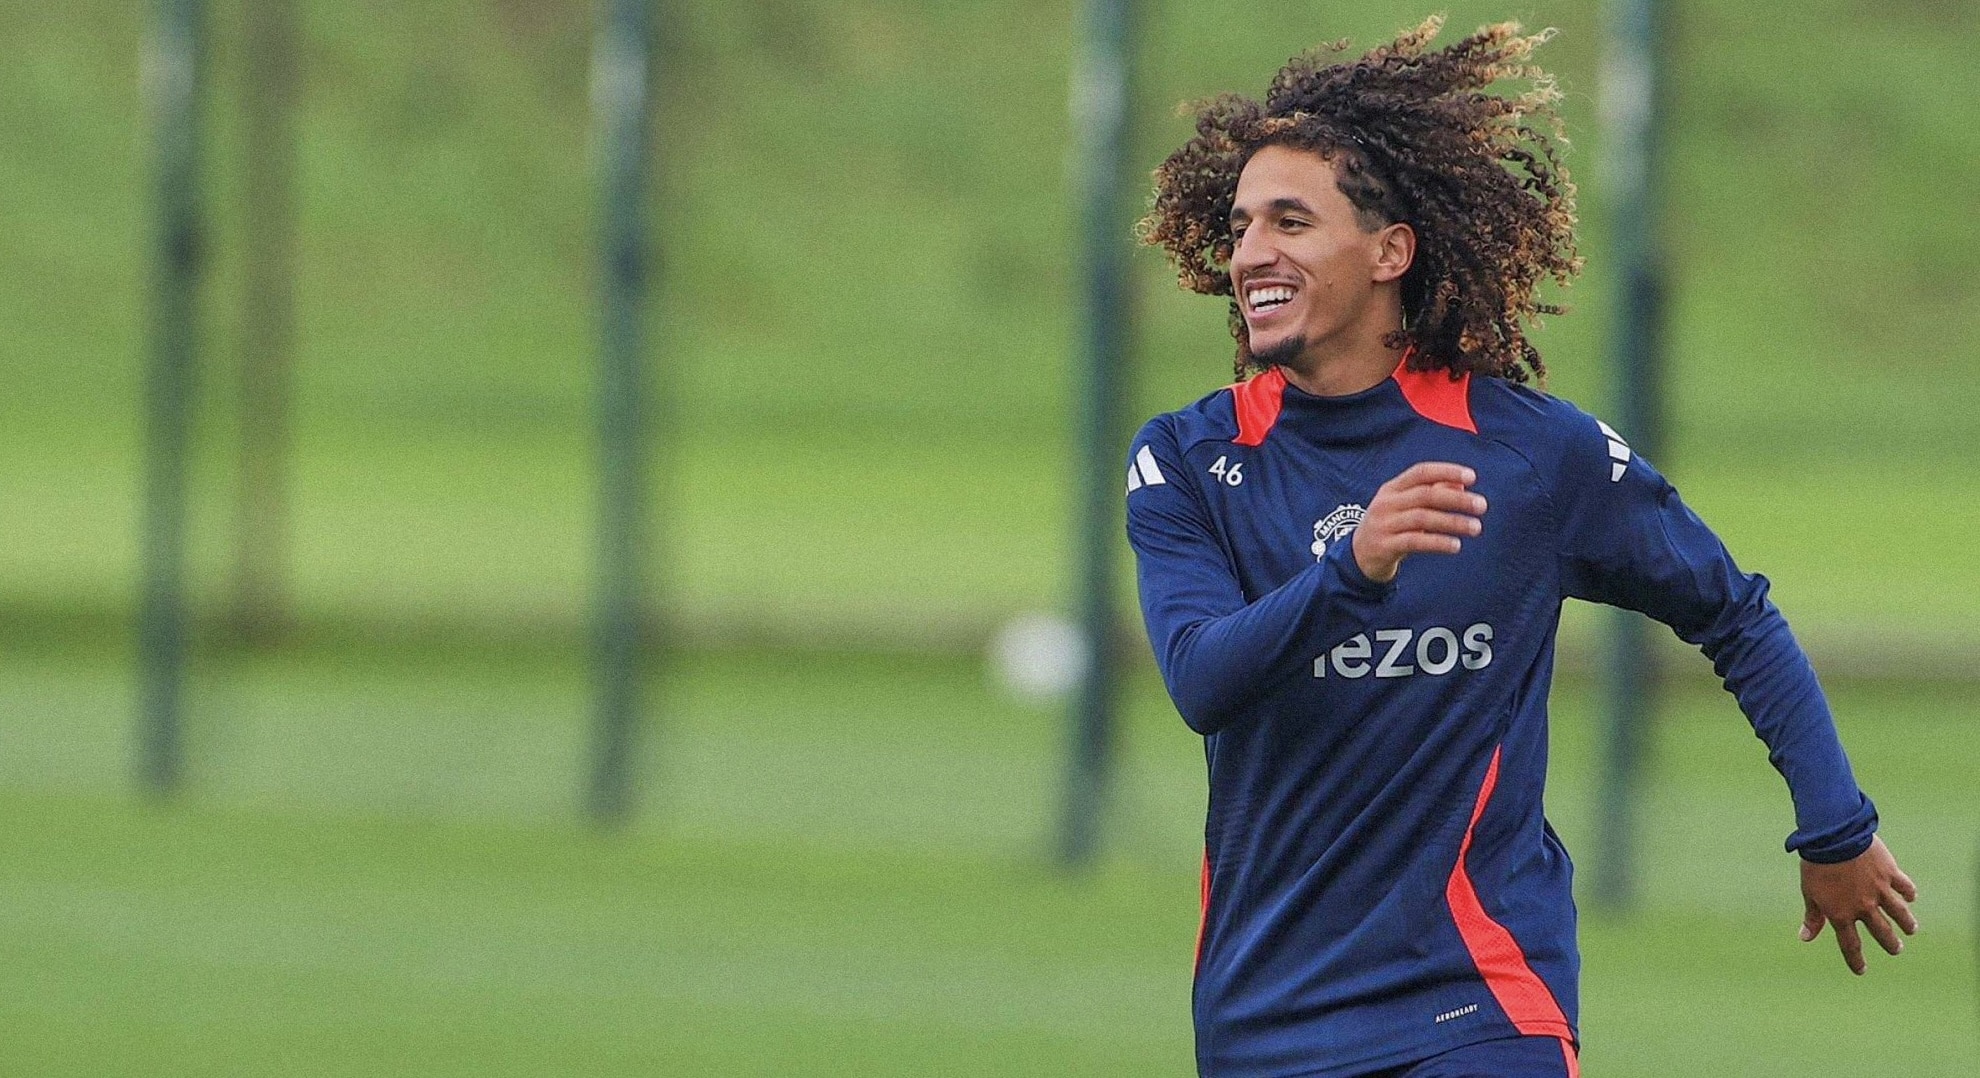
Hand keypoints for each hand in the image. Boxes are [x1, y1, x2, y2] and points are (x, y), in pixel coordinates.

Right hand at [1351, 462, 1486, 583]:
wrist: (1359, 555)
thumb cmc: (1391, 525)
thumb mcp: (1406, 506)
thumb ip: (1432, 492)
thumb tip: (1462, 484)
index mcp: (1392, 488)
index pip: (1421, 472)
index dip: (1446, 471)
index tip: (1472, 477)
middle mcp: (1386, 503)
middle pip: (1425, 495)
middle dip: (1456, 499)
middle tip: (1482, 505)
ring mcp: (1384, 525)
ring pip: (1422, 518)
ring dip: (1452, 522)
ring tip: (1476, 527)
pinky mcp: (1385, 546)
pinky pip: (1415, 542)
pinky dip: (1437, 542)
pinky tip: (1456, 545)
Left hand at [1799, 835, 1917, 974]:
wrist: (1833, 838)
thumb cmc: (1816, 865)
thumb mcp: (1809, 892)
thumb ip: (1812, 917)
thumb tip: (1805, 938)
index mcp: (1841, 914)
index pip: (1850, 945)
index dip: (1856, 960)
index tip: (1861, 970)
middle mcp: (1863, 907)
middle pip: (1882, 932)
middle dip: (1890, 944)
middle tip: (1896, 949)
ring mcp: (1879, 890)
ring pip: (1899, 913)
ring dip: (1906, 923)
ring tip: (1911, 930)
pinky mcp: (1890, 873)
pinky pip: (1904, 887)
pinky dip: (1909, 893)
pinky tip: (1911, 897)